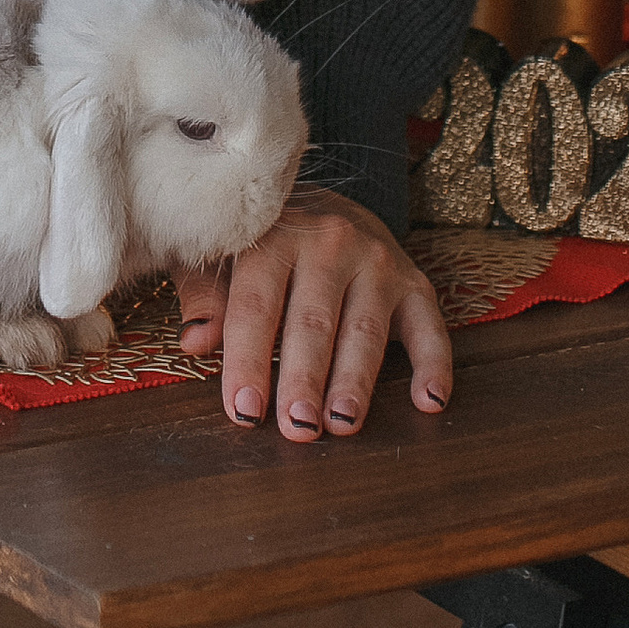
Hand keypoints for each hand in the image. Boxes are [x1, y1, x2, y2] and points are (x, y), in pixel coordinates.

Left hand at [175, 186, 451, 442]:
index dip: (249, 360)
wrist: (326, 201)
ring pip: (365, 329)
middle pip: (313, 320)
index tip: (243, 410)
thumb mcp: (220, 256)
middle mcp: (329, 242)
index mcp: (274, 236)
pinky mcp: (414, 282)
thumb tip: (195, 342)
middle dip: (303, 377)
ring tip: (342, 423)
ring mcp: (377, 260)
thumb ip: (206, 296)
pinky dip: (433, 364)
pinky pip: (429, 325)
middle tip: (296, 426)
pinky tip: (429, 400)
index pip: (256, 305)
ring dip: (355, 380)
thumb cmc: (261, 244)